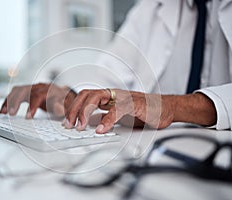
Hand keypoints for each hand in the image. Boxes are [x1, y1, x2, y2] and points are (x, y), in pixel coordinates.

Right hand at [0, 83, 76, 117]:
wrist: (64, 95)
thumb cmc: (65, 101)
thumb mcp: (67, 105)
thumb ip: (63, 107)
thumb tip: (59, 108)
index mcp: (50, 90)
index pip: (38, 95)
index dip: (32, 106)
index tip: (28, 117)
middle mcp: (39, 87)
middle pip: (25, 90)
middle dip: (17, 101)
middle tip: (12, 113)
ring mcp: (32, 88)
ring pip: (18, 90)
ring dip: (10, 101)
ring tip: (3, 112)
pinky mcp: (27, 91)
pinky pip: (15, 93)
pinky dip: (8, 101)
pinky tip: (3, 110)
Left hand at [64, 89, 216, 133]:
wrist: (165, 108)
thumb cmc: (143, 111)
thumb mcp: (119, 116)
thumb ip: (105, 117)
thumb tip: (91, 124)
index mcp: (108, 97)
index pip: (85, 96)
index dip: (73, 107)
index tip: (66, 121)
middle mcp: (113, 94)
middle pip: (86, 94)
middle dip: (74, 109)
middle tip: (68, 124)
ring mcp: (122, 97)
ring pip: (97, 97)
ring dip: (85, 112)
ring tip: (79, 126)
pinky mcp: (134, 103)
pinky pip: (118, 110)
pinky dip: (108, 120)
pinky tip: (101, 129)